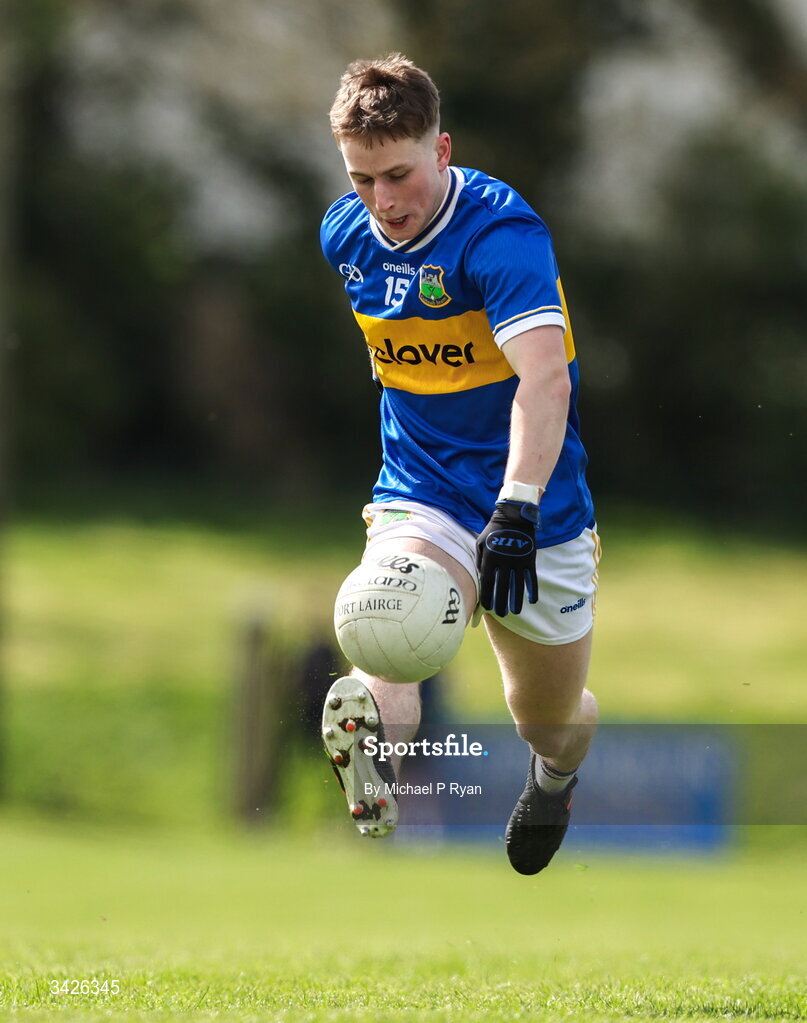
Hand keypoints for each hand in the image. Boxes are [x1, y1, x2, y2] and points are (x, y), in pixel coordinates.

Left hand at [475, 501, 539, 615]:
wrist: (514, 516)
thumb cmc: (493, 530)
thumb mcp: (481, 543)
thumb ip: (480, 561)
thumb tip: (481, 579)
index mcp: (490, 558)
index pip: (488, 582)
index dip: (487, 596)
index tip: (487, 608)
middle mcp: (504, 562)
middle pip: (502, 587)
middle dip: (501, 603)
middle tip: (501, 614)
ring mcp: (518, 561)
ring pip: (517, 586)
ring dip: (516, 600)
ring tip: (515, 612)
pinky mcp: (530, 559)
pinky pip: (532, 578)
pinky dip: (532, 590)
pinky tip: (532, 601)